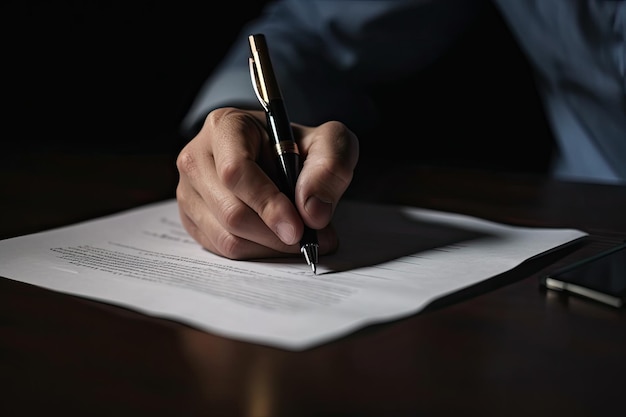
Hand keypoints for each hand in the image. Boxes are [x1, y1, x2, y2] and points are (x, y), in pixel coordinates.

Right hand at [176, 107, 358, 259]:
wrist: (281, 158)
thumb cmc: (300, 148)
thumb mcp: (331, 142)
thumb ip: (330, 167)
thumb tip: (312, 213)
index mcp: (225, 126)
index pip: (236, 171)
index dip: (268, 204)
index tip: (298, 228)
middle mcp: (197, 157)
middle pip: (231, 212)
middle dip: (276, 234)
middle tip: (311, 239)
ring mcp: (189, 191)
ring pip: (226, 237)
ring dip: (269, 247)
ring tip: (300, 237)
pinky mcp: (191, 219)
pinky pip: (222, 250)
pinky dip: (257, 252)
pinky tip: (277, 239)